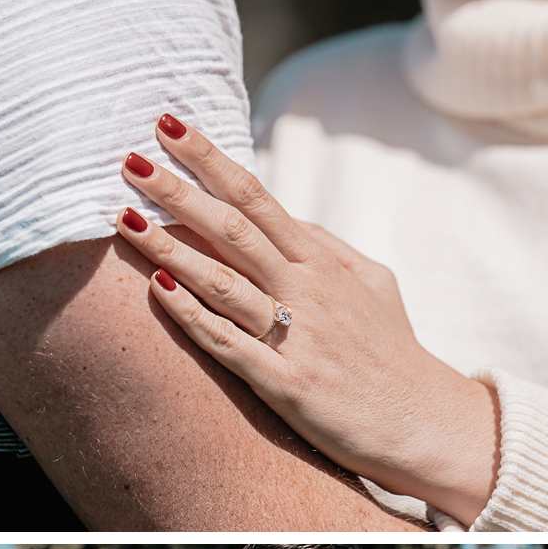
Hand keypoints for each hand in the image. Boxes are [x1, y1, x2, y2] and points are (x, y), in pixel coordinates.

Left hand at [117, 118, 498, 525]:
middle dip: (178, 192)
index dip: (210, 160)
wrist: (423, 423)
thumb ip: (330, 249)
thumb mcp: (375, 285)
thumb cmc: (393, 354)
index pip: (257, 199)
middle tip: (127, 161)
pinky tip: (160, 291)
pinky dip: (194, 316)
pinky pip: (231, 345)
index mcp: (323, 264)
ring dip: (171, 248)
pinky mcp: (288, 385)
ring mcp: (298, 337)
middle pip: (233, 229)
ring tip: (124, 219)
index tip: (167, 126)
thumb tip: (292, 220)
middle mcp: (307, 291)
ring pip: (224, 282)